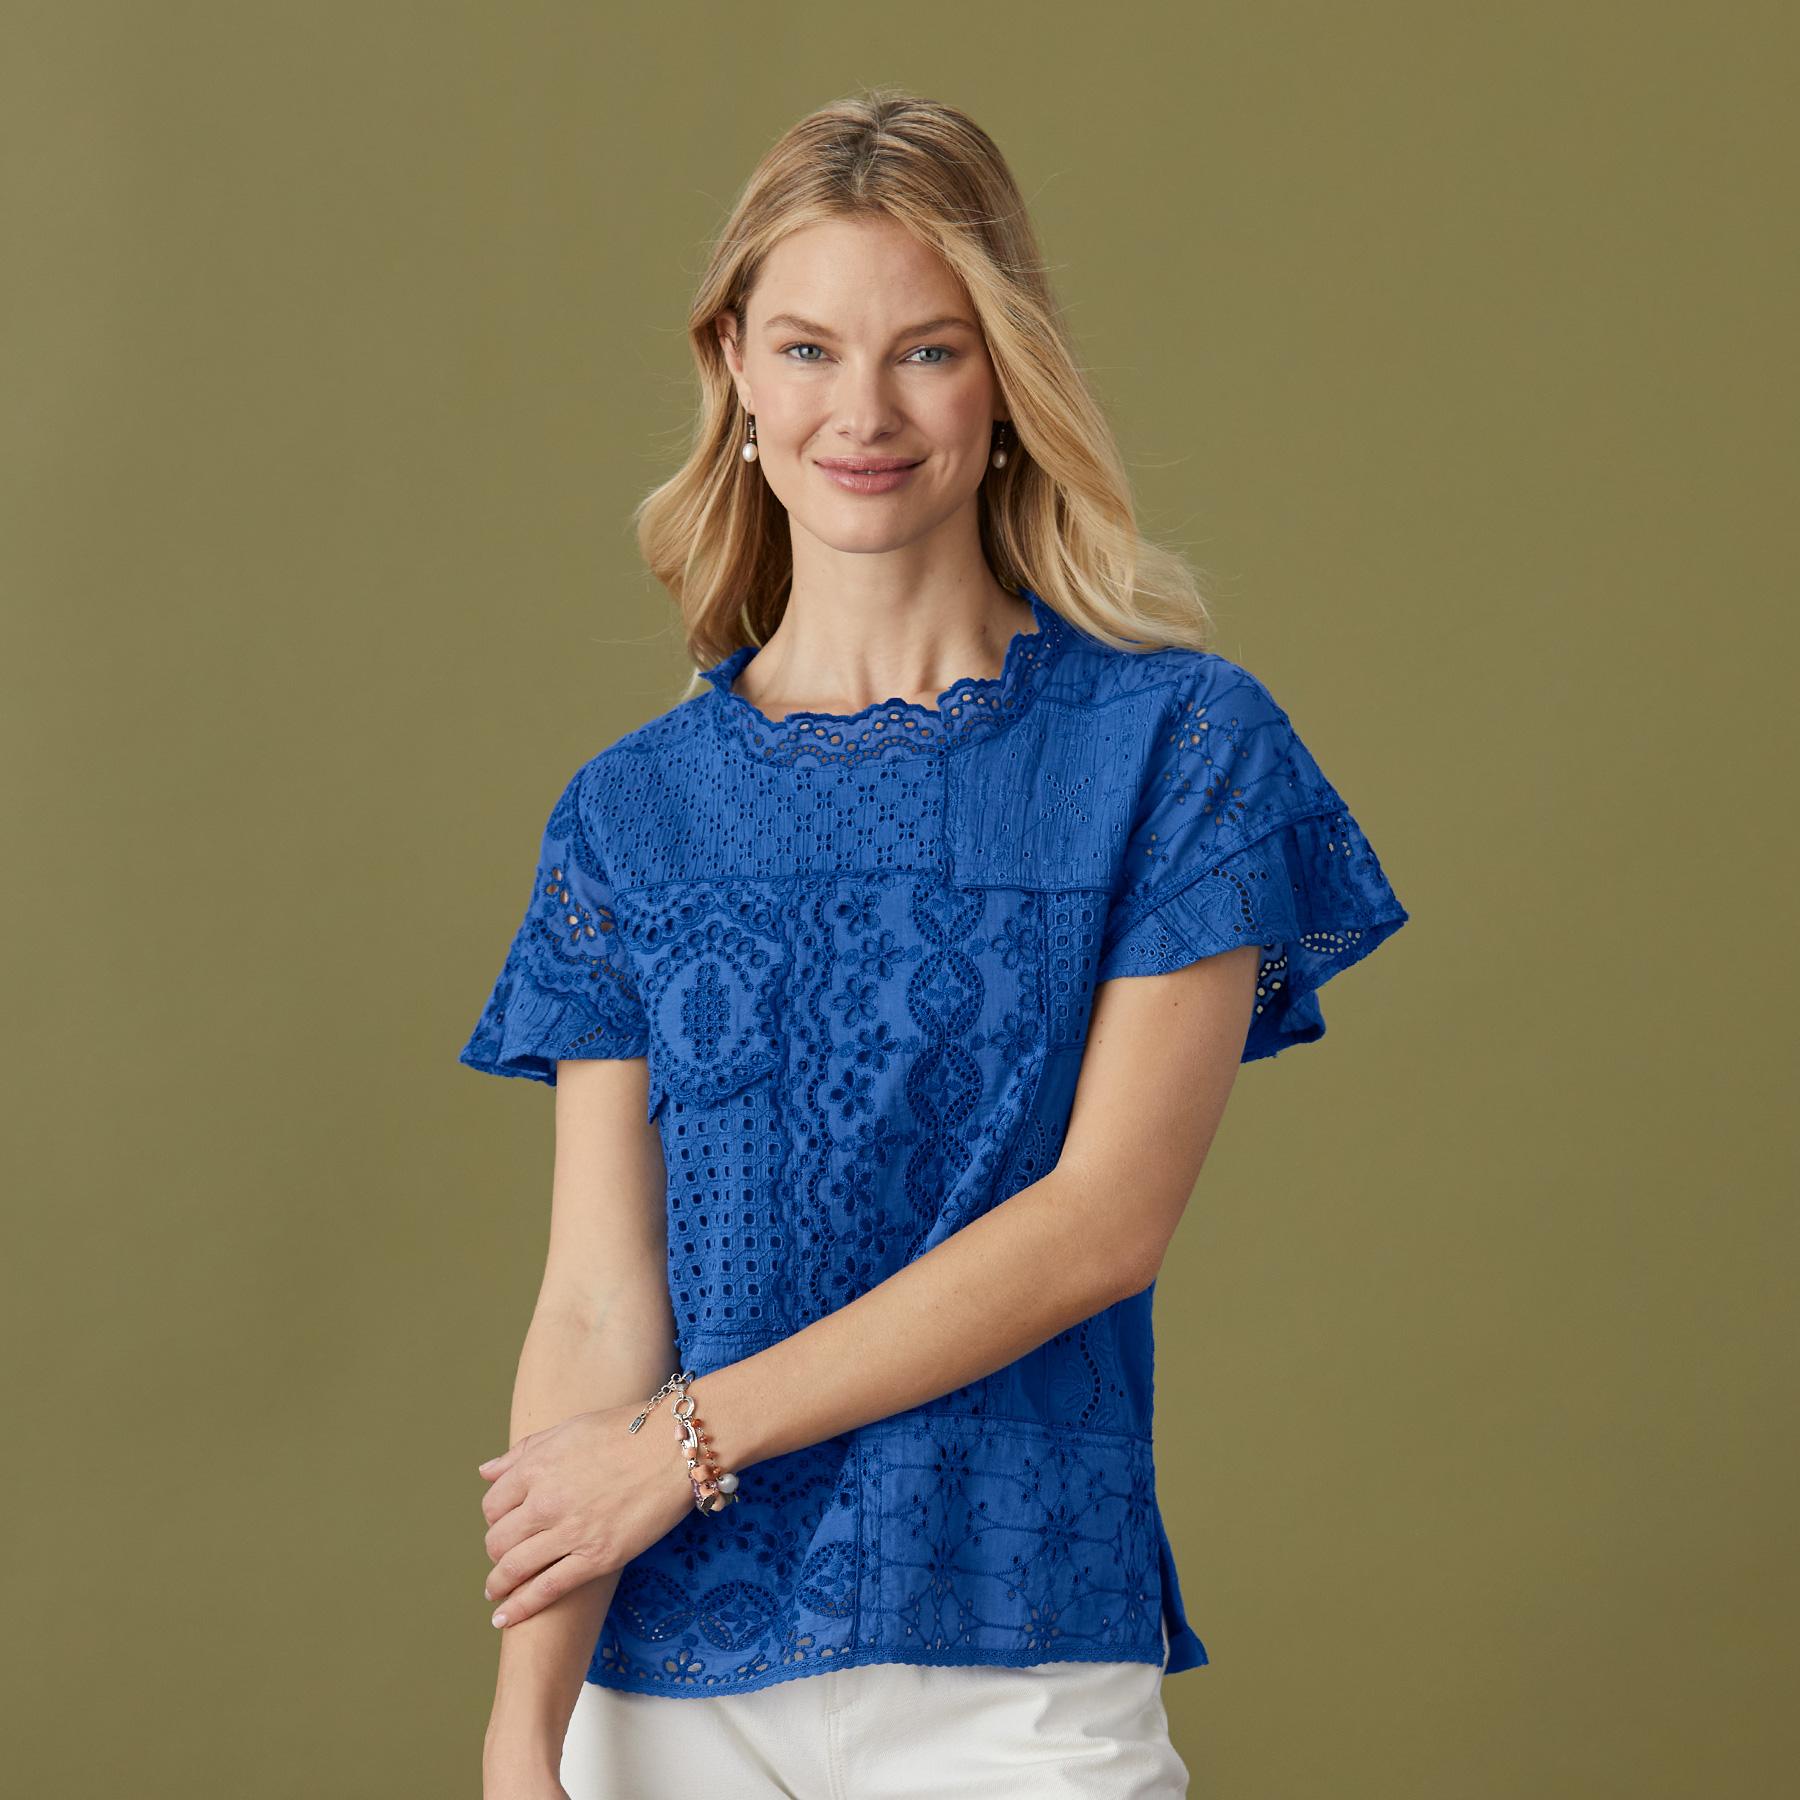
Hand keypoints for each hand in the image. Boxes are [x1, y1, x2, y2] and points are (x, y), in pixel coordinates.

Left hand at [476, 1400, 694, 1627]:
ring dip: (499, 1584)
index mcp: (538, 1466)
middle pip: (498, 1540)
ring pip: (514, 1568)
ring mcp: (571, 1531)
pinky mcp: (597, 1557)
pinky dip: (520, 1608)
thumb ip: (525, 1451)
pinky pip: (547, 1589)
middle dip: (496, 1552)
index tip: (503, 1525)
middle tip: (505, 1557)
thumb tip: (485, 1471)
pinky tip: (504, 1618)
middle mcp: (546, 1501)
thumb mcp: (570, 1429)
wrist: (676, 1448)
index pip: (493, 1504)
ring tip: (496, 1593)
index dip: (494, 1518)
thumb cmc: (627, 1431)